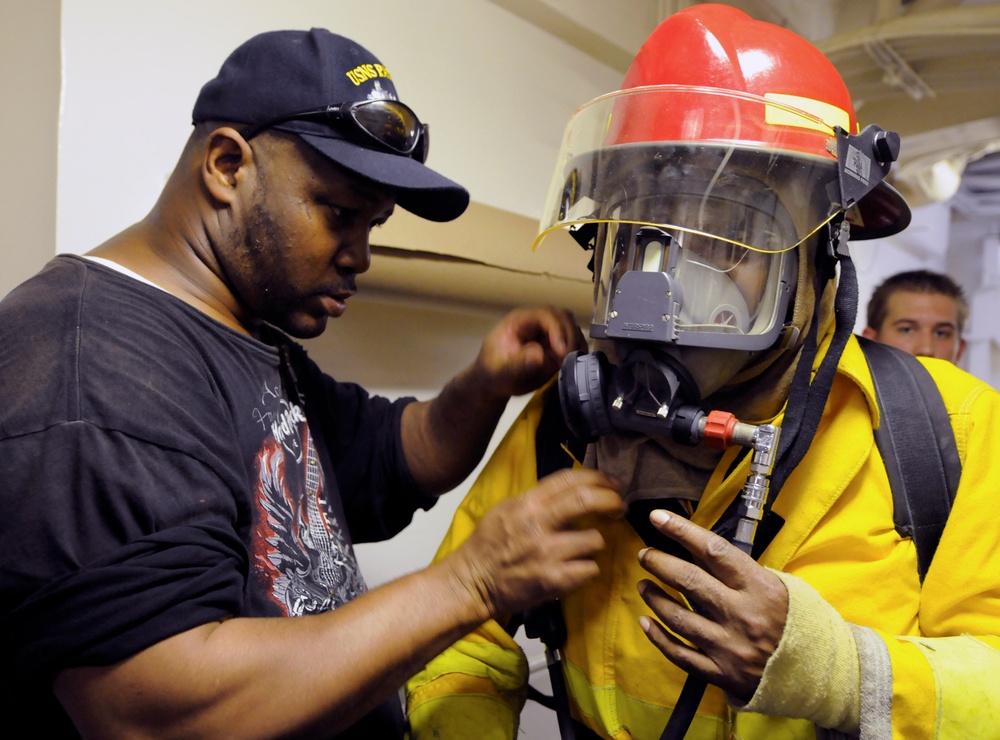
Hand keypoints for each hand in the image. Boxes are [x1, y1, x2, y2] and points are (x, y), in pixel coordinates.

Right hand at [445, 469, 623, 620]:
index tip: (612, 483)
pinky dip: (588, 569)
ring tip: (585, 547)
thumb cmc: (488, 545)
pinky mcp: (554, 580)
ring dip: (596, 542)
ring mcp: (547, 553)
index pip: (570, 479)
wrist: (472, 582)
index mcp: (527, 504)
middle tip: (620, 507)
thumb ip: (538, 499)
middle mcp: (538, 524)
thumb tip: (573, 490)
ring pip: (595, 539)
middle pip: (588, 500)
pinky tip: (577, 569)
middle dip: (612, 500)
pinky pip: (590, 569)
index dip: (599, 477)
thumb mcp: (507, 509)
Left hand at [473, 306, 586, 397]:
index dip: (557, 329)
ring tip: (570, 361)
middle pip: (563, 316)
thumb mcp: (501, 370)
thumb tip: (540, 355)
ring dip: (575, 342)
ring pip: (571, 326)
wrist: (496, 383)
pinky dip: (577, 350)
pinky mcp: (556, 346)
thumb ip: (519, 362)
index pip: (546, 314)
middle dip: (569, 335)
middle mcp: (537, 323)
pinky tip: (573, 363)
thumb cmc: (494, 373)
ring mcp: (548, 333)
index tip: (561, 351)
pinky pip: (573, 341)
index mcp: (521, 320)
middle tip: (567, 358)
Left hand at [636, 510, 787, 700]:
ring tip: (643, 585)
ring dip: (655, 598)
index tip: (658, 517)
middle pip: (688, 581)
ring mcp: (729, 646)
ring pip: (678, 617)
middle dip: (659, 563)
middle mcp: (741, 614)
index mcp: (759, 588)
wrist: (820, 673)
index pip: (713, 550)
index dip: (682, 530)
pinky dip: (658, 637)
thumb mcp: (780, 587)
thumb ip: (741, 572)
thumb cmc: (797, 622)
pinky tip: (646, 622)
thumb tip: (699, 550)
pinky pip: (680, 653)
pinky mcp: (722, 673)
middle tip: (645, 555)